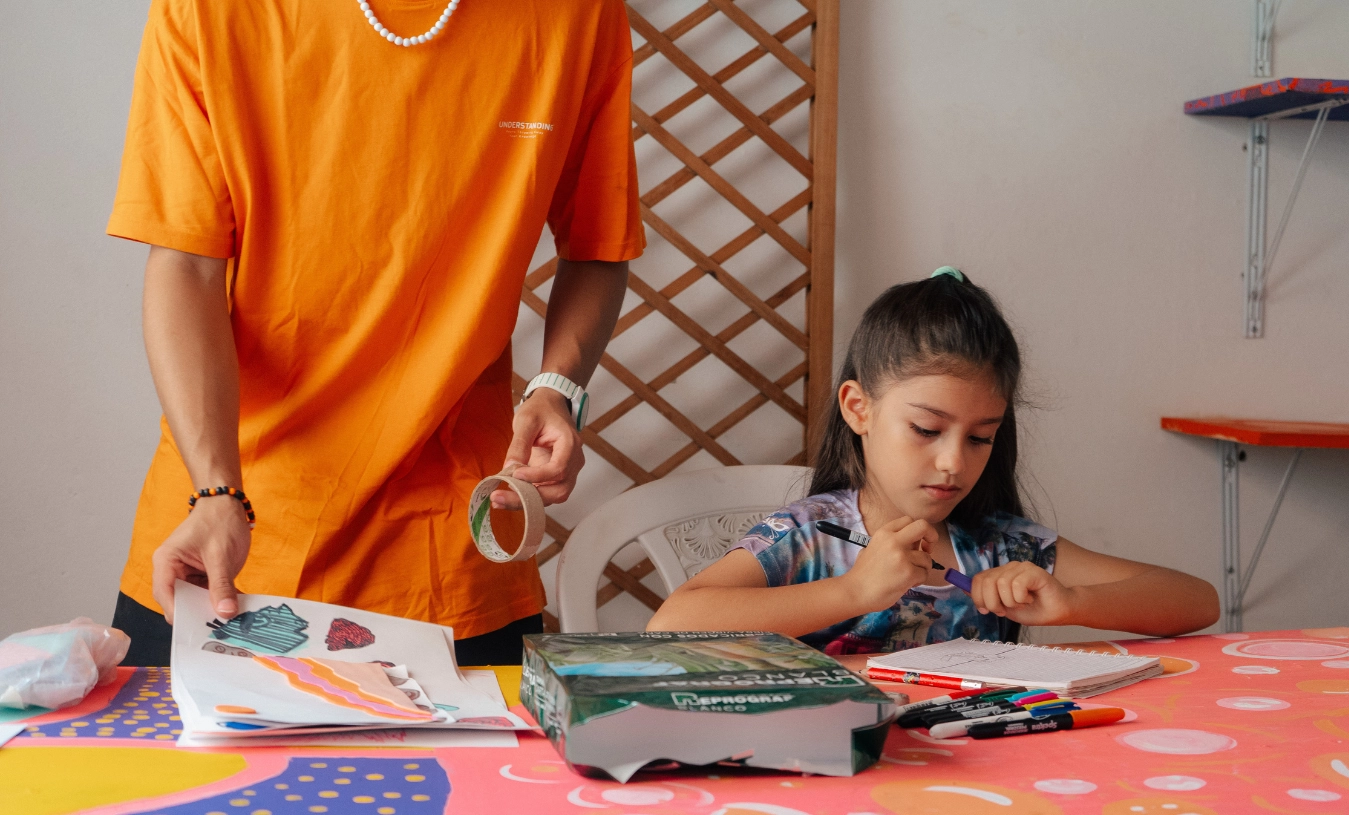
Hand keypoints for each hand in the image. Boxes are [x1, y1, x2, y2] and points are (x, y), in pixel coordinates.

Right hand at [151, 496, 251, 623]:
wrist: (228, 504)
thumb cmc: (218, 521)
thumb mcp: (220, 555)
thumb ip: (221, 585)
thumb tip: (225, 613)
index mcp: (166, 563)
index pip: (165, 595)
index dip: (179, 614)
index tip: (198, 627)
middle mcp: (172, 572)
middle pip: (179, 603)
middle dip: (198, 616)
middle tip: (220, 629)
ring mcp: (188, 576)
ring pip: (196, 603)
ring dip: (212, 611)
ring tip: (232, 623)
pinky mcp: (203, 577)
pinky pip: (209, 596)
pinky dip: (222, 602)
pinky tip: (239, 610)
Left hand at [492, 388, 584, 508]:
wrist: (550, 407)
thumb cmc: (542, 410)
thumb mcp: (526, 420)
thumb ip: (519, 444)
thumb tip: (509, 468)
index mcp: (570, 444)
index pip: (559, 469)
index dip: (537, 476)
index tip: (515, 475)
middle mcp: (574, 462)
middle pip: (558, 491)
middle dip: (529, 498)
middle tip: (499, 497)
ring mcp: (567, 472)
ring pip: (552, 497)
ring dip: (526, 502)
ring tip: (499, 499)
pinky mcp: (556, 478)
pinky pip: (545, 494)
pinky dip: (526, 499)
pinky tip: (506, 497)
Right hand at [842, 516, 938, 613]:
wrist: (855, 591)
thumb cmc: (863, 573)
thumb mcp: (872, 548)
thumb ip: (891, 543)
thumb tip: (911, 544)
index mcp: (884, 533)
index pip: (909, 520)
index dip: (917, 531)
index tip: (917, 543)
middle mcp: (894, 541)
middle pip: (923, 526)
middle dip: (932, 536)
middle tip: (928, 549)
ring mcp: (902, 556)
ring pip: (927, 558)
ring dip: (923, 568)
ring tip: (909, 575)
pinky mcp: (908, 572)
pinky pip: (925, 574)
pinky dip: (919, 580)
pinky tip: (907, 584)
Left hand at [969, 561, 1075, 625]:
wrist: (1059, 612)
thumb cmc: (1034, 610)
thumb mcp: (1004, 607)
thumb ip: (987, 598)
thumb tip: (963, 588)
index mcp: (1000, 575)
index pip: (978, 579)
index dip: (978, 597)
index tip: (986, 611)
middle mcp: (1008, 568)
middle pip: (986, 582)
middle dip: (993, 603)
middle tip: (1006, 610)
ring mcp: (1021, 567)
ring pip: (1001, 584)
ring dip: (1010, 602)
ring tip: (1022, 603)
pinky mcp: (1033, 571)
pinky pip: (1016, 584)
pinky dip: (1020, 598)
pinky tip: (1029, 599)